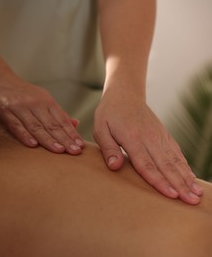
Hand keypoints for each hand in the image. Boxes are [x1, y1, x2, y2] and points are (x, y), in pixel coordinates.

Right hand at [0, 77, 83, 154]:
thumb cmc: (24, 94)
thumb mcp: (43, 99)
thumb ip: (58, 113)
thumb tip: (76, 124)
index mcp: (46, 101)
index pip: (62, 120)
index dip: (71, 133)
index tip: (80, 145)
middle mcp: (35, 104)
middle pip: (51, 124)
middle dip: (64, 139)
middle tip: (75, 151)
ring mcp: (20, 108)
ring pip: (36, 126)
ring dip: (48, 139)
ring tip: (59, 150)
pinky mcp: (6, 112)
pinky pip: (16, 125)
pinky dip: (24, 135)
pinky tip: (33, 145)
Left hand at [93, 88, 202, 204]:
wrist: (125, 94)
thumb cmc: (110, 113)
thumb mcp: (101, 129)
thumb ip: (108, 148)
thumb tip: (115, 167)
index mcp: (133, 138)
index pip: (147, 164)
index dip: (159, 181)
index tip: (171, 195)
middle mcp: (150, 138)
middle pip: (166, 166)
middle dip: (179, 185)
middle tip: (191, 202)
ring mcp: (159, 136)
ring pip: (175, 160)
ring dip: (186, 178)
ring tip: (196, 194)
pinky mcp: (164, 135)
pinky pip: (177, 153)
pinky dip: (185, 166)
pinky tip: (192, 178)